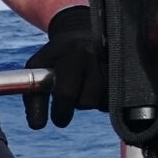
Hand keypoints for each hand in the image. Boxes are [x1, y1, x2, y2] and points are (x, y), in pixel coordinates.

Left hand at [24, 5, 107, 128]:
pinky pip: (111, 101)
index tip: (48, 122)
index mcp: (71, 54)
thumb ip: (33, 95)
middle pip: (85, 101)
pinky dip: (100, 102)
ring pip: (98, 103)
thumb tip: (36, 125)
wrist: (83, 32)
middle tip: (60, 114)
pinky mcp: (124, 73)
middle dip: (68, 111)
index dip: (59, 111)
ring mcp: (111, 65)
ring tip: (78, 91)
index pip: (66, 92)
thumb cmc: (55, 57)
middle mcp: (94, 58)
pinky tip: (93, 90)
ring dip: (85, 103)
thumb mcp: (38, 67)